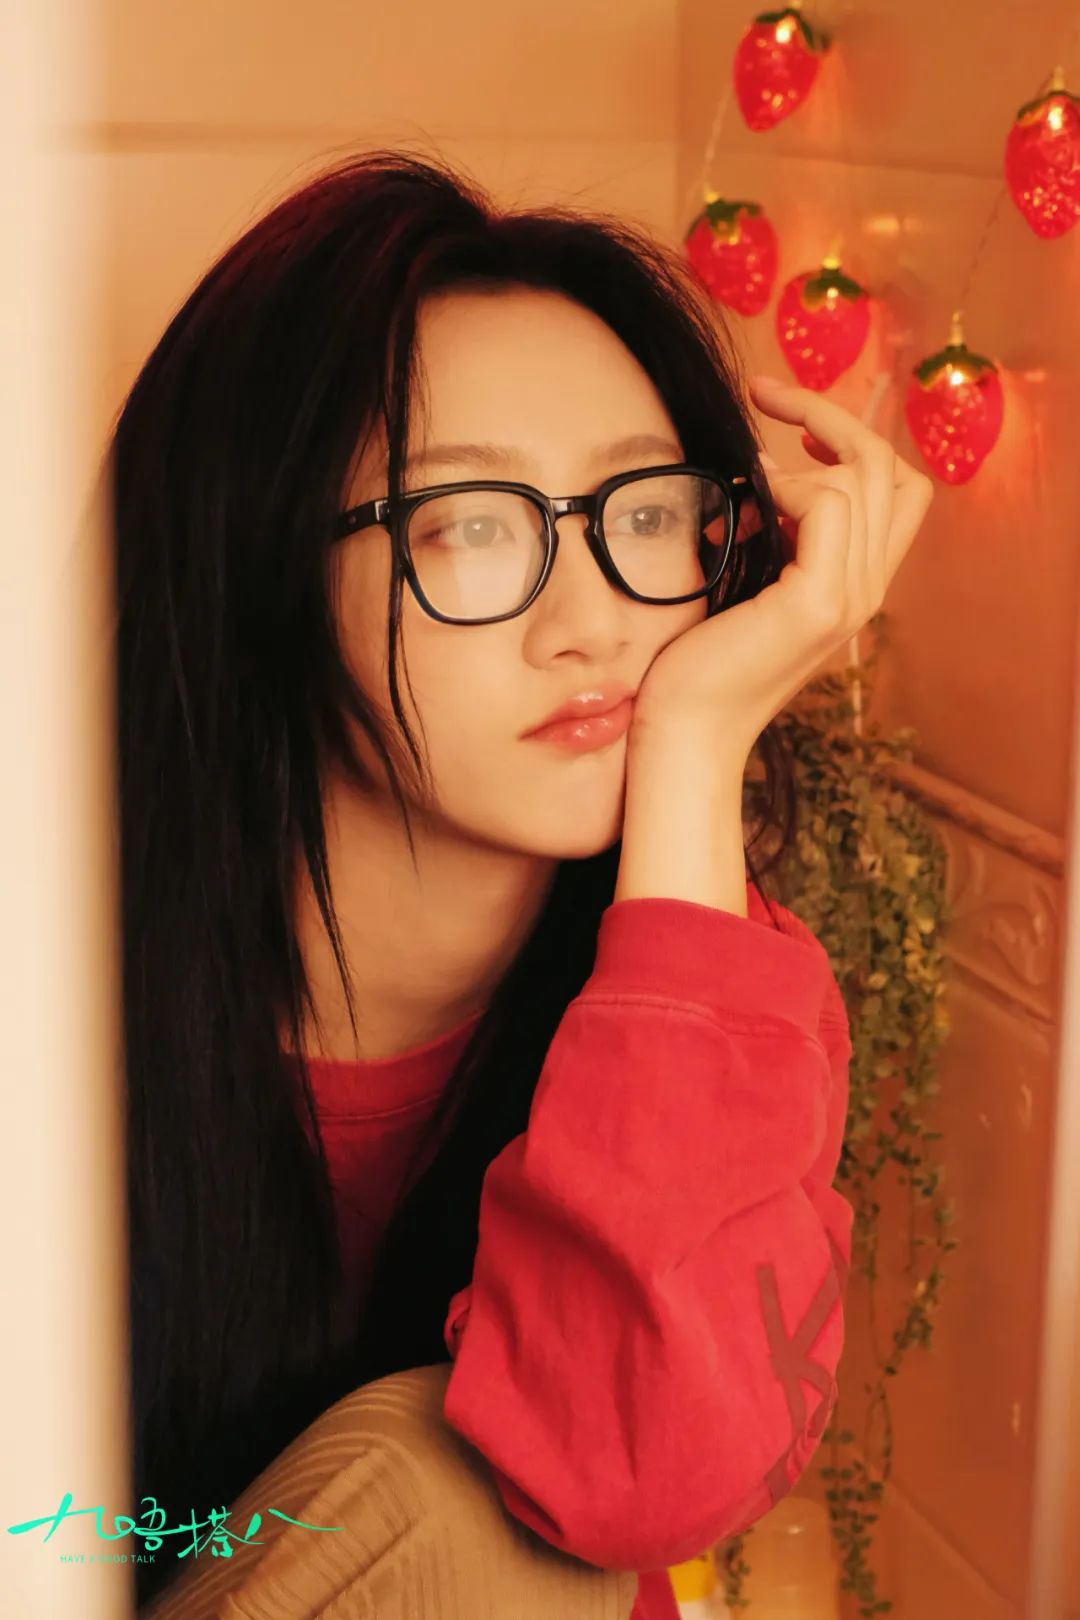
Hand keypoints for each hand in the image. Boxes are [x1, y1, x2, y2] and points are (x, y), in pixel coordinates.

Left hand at [630, 375, 934, 761]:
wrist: (684, 729)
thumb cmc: (698, 658)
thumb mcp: (747, 578)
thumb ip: (774, 532)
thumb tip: (767, 468)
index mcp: (856, 582)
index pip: (896, 488)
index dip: (850, 440)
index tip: (784, 421)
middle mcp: (868, 589)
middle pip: (892, 469)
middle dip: (831, 416)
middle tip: (764, 393)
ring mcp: (850, 598)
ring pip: (866, 477)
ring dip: (807, 450)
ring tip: (751, 472)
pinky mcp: (816, 604)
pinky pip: (830, 506)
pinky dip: (791, 487)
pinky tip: (752, 503)